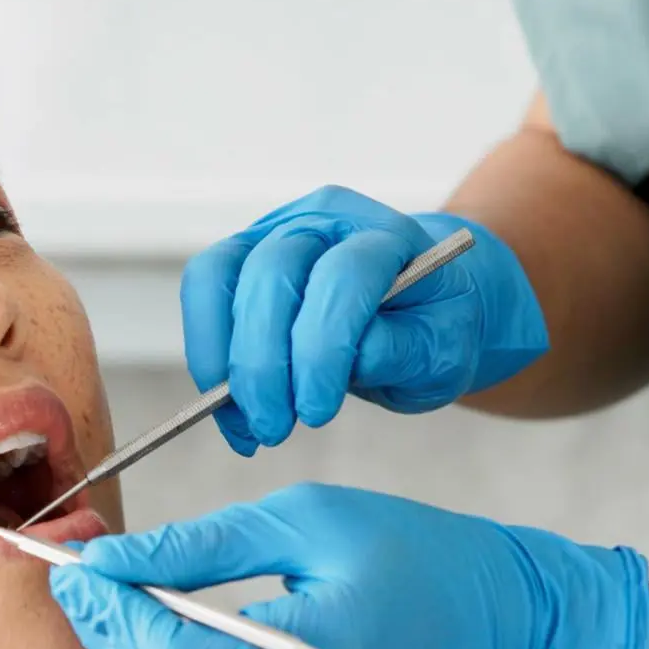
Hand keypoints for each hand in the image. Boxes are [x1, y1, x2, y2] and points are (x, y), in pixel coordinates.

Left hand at [49, 483, 648, 648]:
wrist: (513, 633)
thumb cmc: (421, 554)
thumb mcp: (309, 520)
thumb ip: (203, 544)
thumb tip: (114, 558)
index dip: (111, 616)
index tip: (78, 566)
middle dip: (110, 638)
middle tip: (85, 580)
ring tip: (120, 600)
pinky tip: (173, 635)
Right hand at [181, 186, 546, 453]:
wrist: (421, 304)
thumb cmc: (435, 325)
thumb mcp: (444, 350)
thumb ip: (402, 351)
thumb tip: (346, 362)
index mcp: (387, 235)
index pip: (342, 275)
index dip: (321, 347)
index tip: (315, 412)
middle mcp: (324, 220)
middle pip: (271, 272)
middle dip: (262, 362)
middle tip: (274, 428)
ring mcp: (274, 233)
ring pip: (219, 277)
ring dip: (222, 359)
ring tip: (250, 425)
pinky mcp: (240, 259)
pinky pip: (203, 294)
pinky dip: (208, 357)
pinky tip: (233, 412)